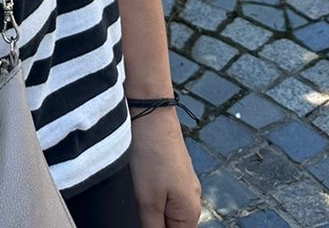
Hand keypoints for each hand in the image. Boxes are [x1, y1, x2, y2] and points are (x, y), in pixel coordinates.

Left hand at [128, 110, 201, 227]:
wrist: (150, 112)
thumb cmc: (152, 156)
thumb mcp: (148, 201)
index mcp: (190, 213)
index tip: (143, 219)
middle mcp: (192, 199)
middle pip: (172, 225)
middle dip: (153, 222)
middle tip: (138, 208)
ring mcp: (183, 182)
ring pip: (167, 209)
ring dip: (151, 210)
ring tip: (137, 197)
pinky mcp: (172, 169)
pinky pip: (164, 192)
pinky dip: (152, 194)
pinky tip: (138, 184)